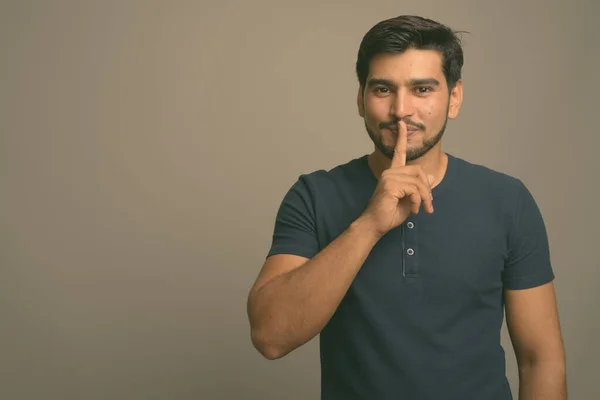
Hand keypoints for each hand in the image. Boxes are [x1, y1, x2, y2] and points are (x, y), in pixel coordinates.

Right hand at [358, 120, 434, 238]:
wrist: (375, 225)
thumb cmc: (390, 213)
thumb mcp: (409, 200)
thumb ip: (419, 188)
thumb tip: (431, 178)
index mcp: (393, 173)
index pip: (398, 152)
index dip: (401, 138)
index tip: (401, 124)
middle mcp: (390, 172)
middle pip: (418, 171)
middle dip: (427, 189)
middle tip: (429, 205)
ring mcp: (389, 178)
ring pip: (418, 181)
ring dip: (424, 197)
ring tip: (422, 209)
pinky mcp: (390, 186)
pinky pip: (413, 189)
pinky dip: (418, 200)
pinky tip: (414, 209)